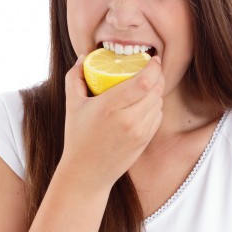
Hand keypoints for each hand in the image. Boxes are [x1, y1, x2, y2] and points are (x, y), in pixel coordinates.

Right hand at [59, 55, 163, 192]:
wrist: (87, 173)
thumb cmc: (77, 137)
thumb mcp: (72, 105)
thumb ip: (75, 77)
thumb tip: (84, 58)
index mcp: (110, 106)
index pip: (144, 81)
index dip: (153, 67)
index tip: (152, 57)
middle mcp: (128, 119)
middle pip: (156, 89)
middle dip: (157, 75)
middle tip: (151, 68)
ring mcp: (139, 132)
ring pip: (159, 102)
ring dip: (157, 90)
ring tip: (147, 85)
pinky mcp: (145, 140)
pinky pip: (158, 116)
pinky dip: (155, 106)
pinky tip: (145, 103)